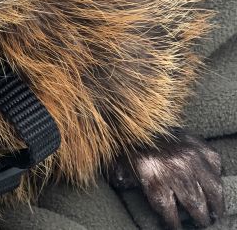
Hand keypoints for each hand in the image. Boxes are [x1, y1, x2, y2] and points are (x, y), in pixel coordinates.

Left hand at [108, 133, 223, 228]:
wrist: (138, 118)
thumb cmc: (129, 144)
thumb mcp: (120, 166)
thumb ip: (125, 183)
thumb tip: (125, 192)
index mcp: (154, 179)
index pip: (169, 212)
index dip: (173, 224)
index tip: (176, 228)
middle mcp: (176, 171)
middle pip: (196, 205)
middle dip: (200, 218)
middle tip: (203, 223)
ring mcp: (192, 159)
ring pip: (213, 190)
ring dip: (217, 204)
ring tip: (216, 212)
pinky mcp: (201, 147)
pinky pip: (216, 167)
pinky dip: (216, 177)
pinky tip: (213, 185)